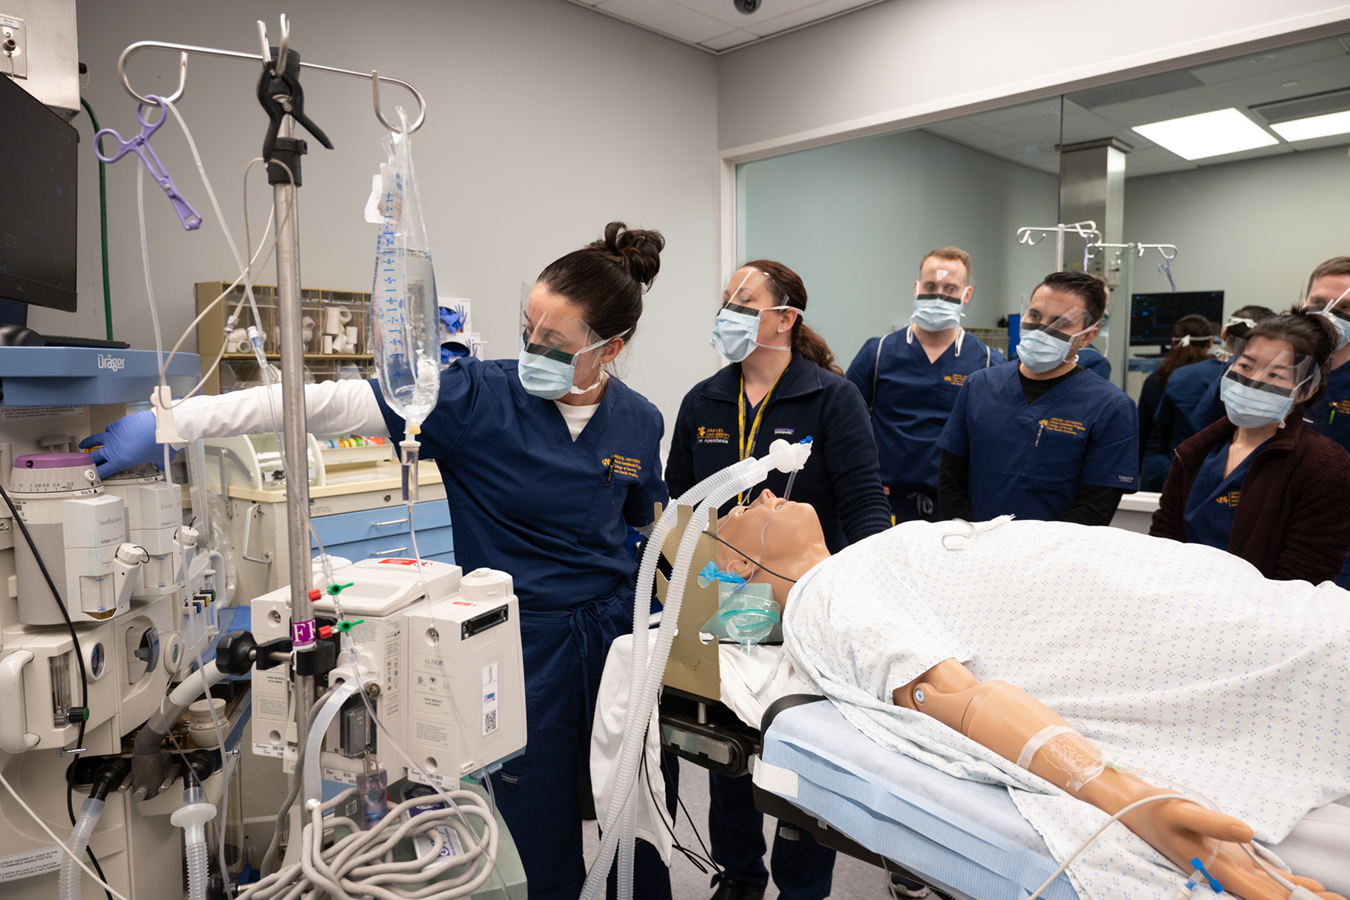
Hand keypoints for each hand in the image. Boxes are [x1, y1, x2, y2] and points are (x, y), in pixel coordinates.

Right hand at [79, 410, 174, 479]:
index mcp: (121, 460)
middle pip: (95, 456)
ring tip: (84, 444)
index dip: (95, 474)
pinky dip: (108, 431)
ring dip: (89, 442)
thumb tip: (160, 465)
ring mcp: (114, 434)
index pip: (103, 470)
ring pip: (96, 439)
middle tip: (83, 463)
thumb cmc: (161, 444)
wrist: (162, 426)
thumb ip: (158, 464)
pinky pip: (110, 428)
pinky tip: (109, 431)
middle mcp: (114, 448)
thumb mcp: (159, 459)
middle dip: (88, 460)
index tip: (90, 476)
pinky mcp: (119, 423)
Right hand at [1120, 791, 1343, 899]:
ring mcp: (1230, 866)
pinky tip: (1306, 885)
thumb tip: (1247, 833)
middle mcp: (1226, 874)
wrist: (1135, 806)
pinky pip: (1264, 875)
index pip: (1261, 895)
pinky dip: (1286, 882)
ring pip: (1271, 889)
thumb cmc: (1156, 809)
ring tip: (1332, 898)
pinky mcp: (1230, 857)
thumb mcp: (1182, 811)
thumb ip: (1213, 823)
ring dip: (1300, 895)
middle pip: (1271, 896)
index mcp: (1217, 869)